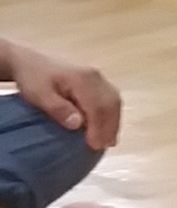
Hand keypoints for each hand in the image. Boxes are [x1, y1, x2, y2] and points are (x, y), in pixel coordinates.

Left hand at [5, 42, 120, 151]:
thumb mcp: (39, 94)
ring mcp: (98, 78)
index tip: (94, 146)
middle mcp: (96, 77)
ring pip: (114, 101)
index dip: (99, 127)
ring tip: (108, 141)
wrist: (30, 61)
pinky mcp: (97, 81)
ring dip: (113, 122)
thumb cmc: (33, 78)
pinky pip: (110, 98)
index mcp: (83, 79)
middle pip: (111, 103)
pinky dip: (111, 114)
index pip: (98, 106)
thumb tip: (78, 124)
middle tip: (104, 147)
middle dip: (110, 127)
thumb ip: (58, 108)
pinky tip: (106, 126)